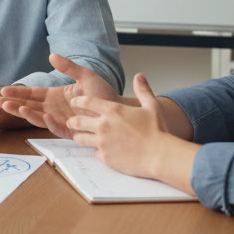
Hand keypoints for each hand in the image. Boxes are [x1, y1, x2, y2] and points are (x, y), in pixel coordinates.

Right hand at [0, 53, 119, 137]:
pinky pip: (58, 128)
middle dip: (13, 105)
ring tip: (14, 109)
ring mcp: (62, 120)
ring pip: (39, 119)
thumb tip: (51, 55)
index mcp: (55, 96)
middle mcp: (55, 109)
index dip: (18, 93)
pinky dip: (50, 123)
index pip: (32, 94)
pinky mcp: (72, 131)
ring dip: (26, 114)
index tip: (4, 91)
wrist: (119, 109)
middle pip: (30, 107)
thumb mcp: (85, 75)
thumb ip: (69, 67)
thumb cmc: (103, 94)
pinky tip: (44, 116)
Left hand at [68, 73, 193, 187]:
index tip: (74, 102)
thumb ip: (143, 89)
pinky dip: (96, 151)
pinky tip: (101, 150)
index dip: (77, 101)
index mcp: (113, 110)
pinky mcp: (105, 157)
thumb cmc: (158, 131)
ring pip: (80, 138)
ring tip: (81, 136)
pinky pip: (94, 153)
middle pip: (77, 121)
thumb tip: (139, 76)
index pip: (85, 102)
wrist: (160, 155)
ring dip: (79, 137)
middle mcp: (104, 125)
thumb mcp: (152, 106)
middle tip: (72, 122)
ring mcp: (103, 142)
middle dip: (73, 121)